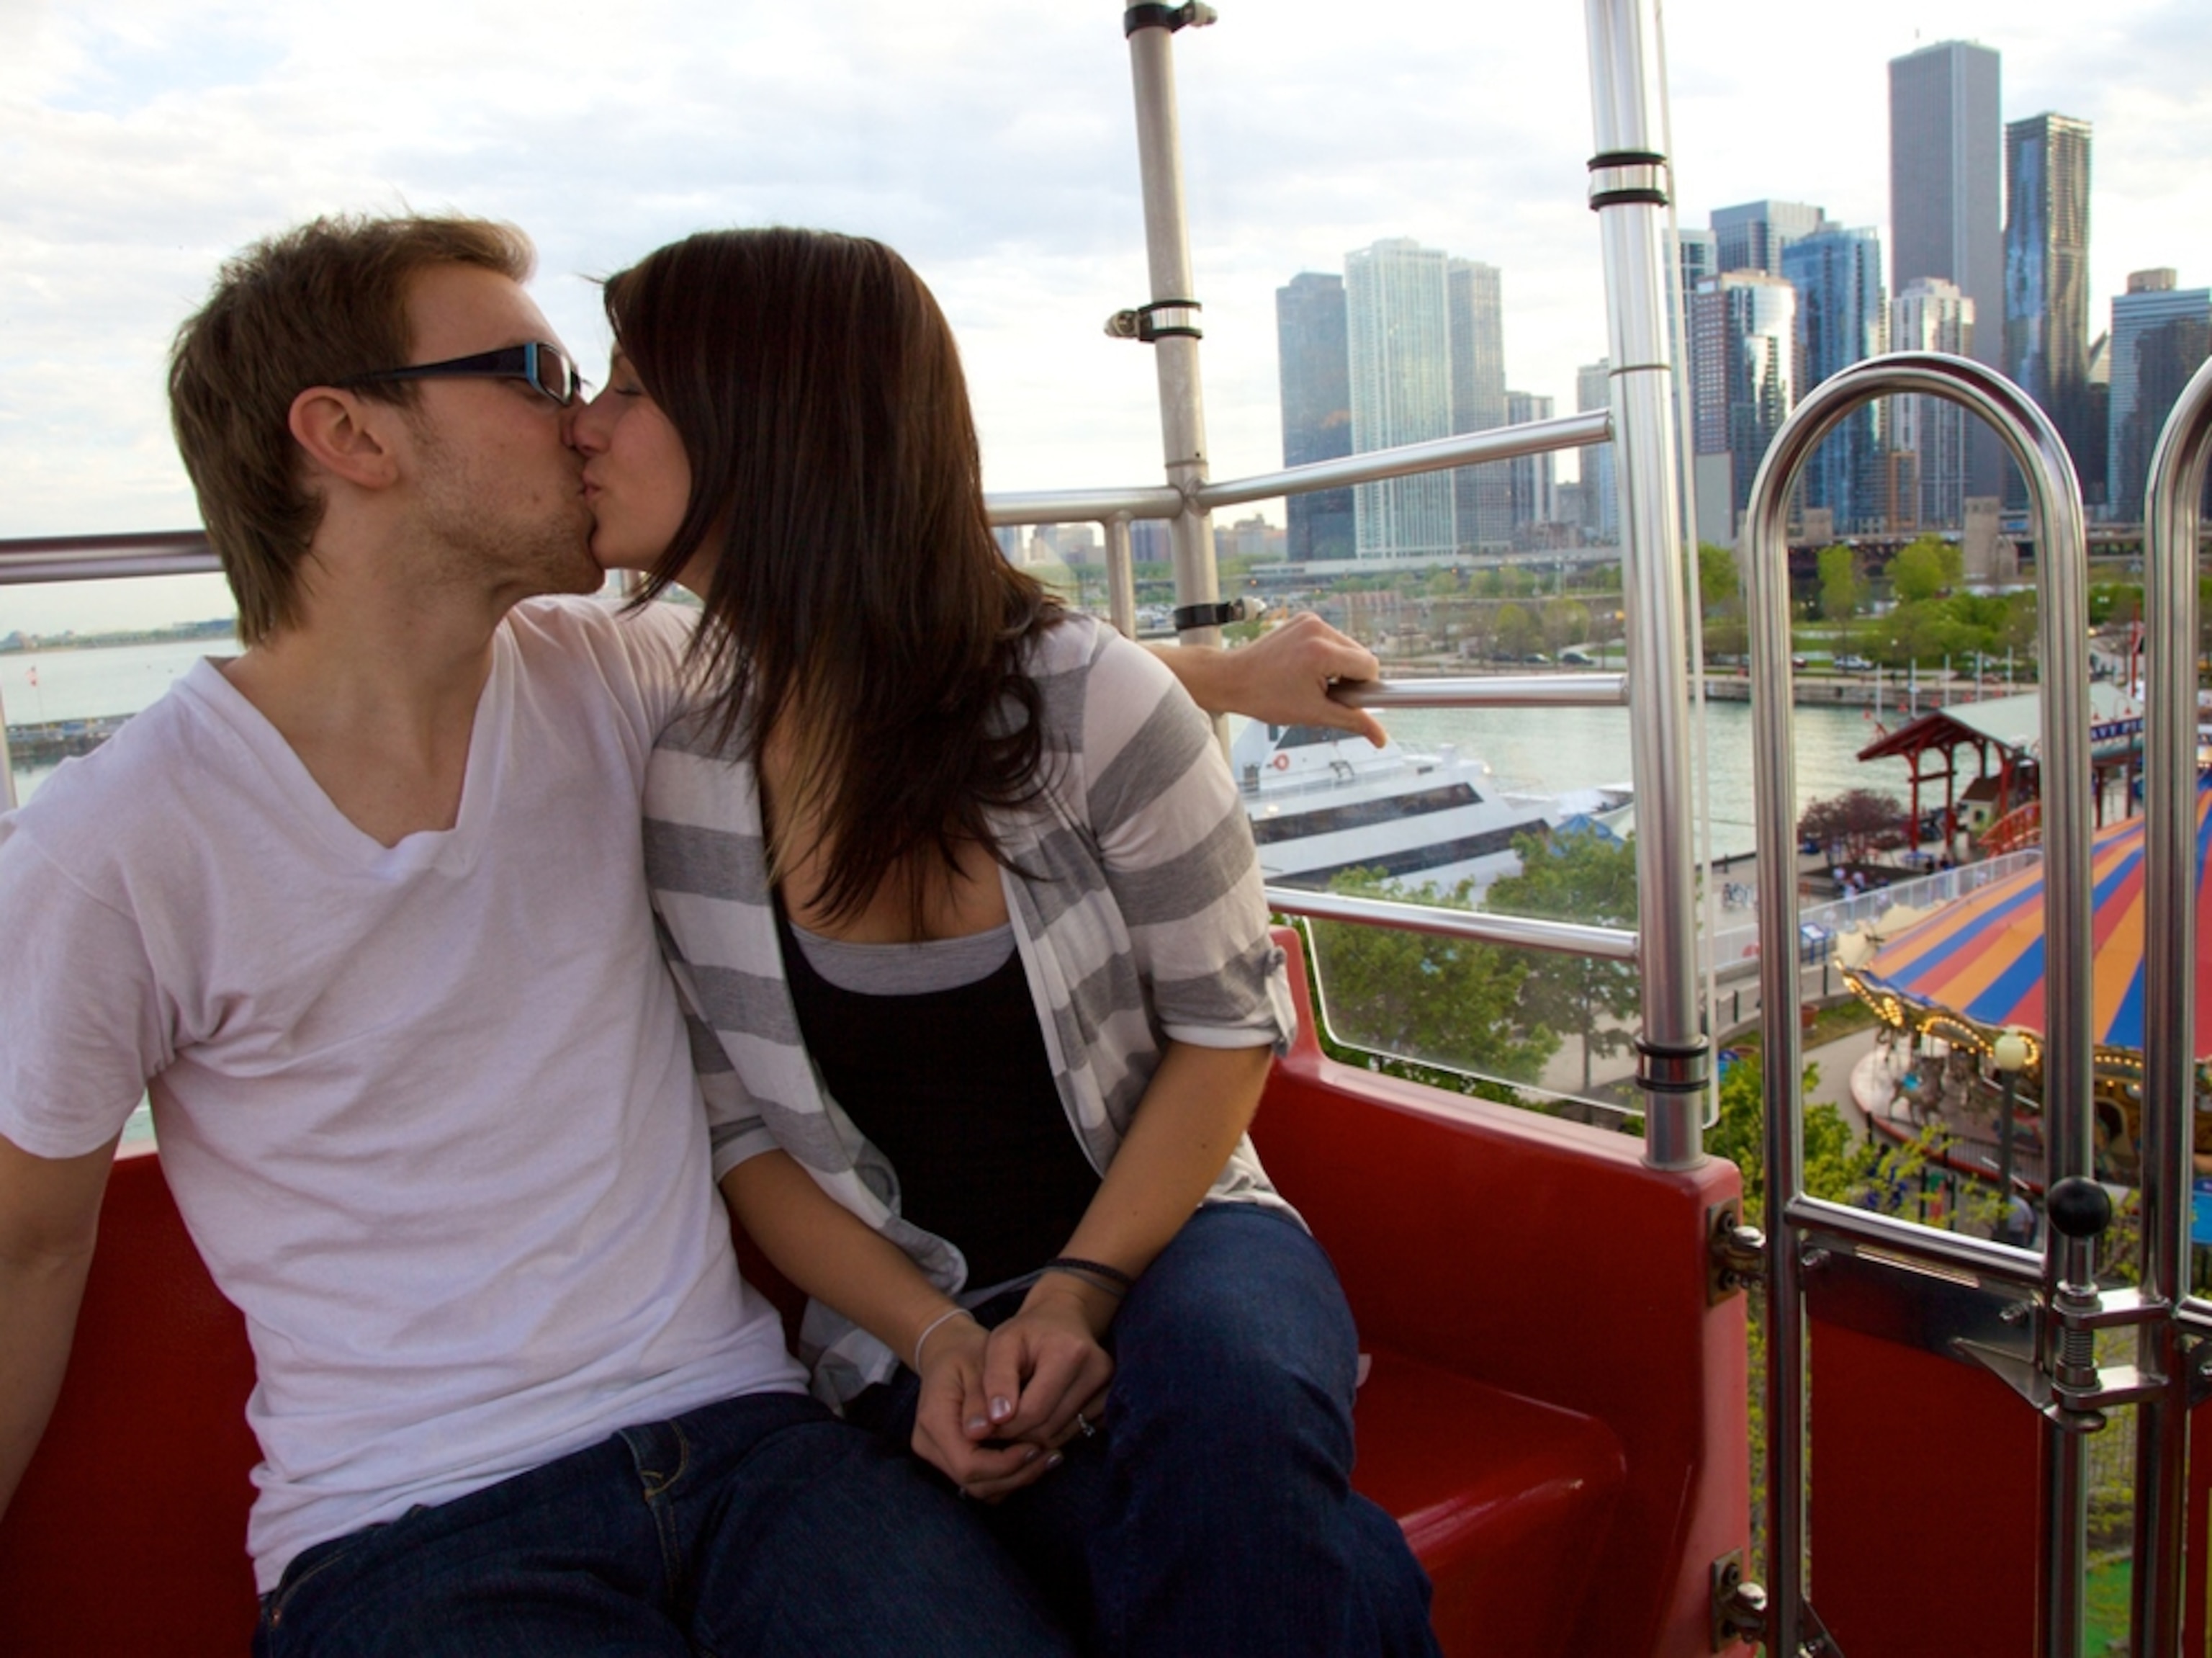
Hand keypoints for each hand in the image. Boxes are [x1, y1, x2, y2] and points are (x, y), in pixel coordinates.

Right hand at [909, 1313, 1061, 1501]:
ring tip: (1049, 1457)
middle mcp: (929, 1444)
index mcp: (933, 1420)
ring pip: (980, 1488)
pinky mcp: (950, 1458)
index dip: (1006, 1464)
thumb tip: (983, 1431)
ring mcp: (937, 1455)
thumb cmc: (969, 1353)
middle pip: (975, 1483)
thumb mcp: (979, 1364)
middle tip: (1053, 1455)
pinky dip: (1008, 1476)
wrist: (949, 1351)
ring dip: (1016, 1478)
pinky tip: (1033, 1457)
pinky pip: (982, 1481)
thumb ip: (980, 1399)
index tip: (1036, 1446)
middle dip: (1016, 1474)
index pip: (969, 1464)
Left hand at [973, 1277, 1114, 1453]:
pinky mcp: (1111, 1399)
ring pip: (1061, 1435)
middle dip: (1018, 1432)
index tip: (988, 1422)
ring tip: (1017, 1415)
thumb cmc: (1027, 1331)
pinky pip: (1075, 1432)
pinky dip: (1053, 1431)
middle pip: (1049, 1427)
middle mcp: (1097, 1370)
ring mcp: (1110, 1386)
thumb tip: (995, 1421)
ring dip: (1034, 1435)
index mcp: (1069, 1352)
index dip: (1005, 1425)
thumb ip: (996, 1380)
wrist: (1063, 1317)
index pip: (1033, 1411)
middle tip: (999, 1422)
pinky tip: (1039, 1413)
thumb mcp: (1001, 1344)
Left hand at [1219, 612, 1386, 746]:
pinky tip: (1304, 668)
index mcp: (1322, 651)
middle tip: (1322, 693)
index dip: (1363, 688)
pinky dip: (1326, 654)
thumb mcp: (1314, 714)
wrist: (1232, 679)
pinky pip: (1331, 638)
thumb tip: (1382, 738)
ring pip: (1346, 646)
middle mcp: (1318, 629)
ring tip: (1309, 681)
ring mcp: (1310, 620)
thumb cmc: (1267, 698)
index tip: (1347, 699)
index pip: (1369, 666)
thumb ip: (1352, 721)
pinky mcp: (1303, 619)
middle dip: (1349, 677)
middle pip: (1360, 655)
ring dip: (1338, 666)